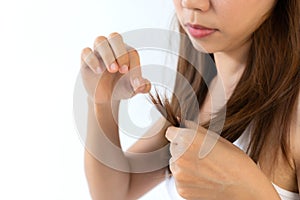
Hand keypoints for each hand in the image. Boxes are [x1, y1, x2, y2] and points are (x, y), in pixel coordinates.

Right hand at [80, 32, 150, 103]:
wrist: (105, 97)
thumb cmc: (121, 87)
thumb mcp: (132, 89)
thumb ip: (141, 87)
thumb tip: (143, 86)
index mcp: (126, 52)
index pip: (131, 51)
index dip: (134, 64)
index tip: (135, 81)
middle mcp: (111, 48)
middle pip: (115, 37)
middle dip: (120, 52)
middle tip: (123, 70)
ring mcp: (98, 52)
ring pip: (100, 40)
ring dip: (107, 54)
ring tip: (112, 69)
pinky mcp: (85, 59)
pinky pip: (86, 51)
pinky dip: (92, 59)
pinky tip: (98, 71)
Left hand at [165, 122, 279, 199]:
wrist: (246, 190)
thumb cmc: (236, 162)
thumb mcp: (217, 139)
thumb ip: (196, 129)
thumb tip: (183, 122)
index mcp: (188, 140)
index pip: (170, 133)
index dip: (179, 134)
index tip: (187, 138)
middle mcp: (180, 157)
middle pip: (173, 149)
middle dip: (183, 149)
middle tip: (202, 155)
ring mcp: (179, 176)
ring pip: (175, 164)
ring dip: (184, 164)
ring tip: (205, 167)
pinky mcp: (181, 190)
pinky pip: (179, 179)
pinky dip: (187, 178)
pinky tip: (204, 178)